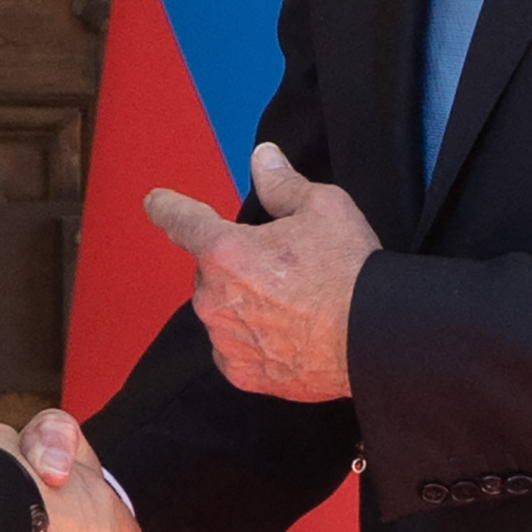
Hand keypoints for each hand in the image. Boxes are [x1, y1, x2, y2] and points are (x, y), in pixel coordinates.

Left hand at [144, 142, 377, 402]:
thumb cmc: (349, 270)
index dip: (166, 207)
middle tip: (282, 267)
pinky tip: (287, 334)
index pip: (180, 220)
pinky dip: (252, 339)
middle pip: (209, 270)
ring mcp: (225, 339)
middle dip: (235, 264)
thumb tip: (262, 158)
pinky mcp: (242, 372)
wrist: (376, 339)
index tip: (156, 202)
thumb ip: (281, 183)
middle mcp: (213, 298)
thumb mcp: (323, 207)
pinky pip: (234, 348)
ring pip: (221, 310)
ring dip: (242, 303)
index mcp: (224, 251)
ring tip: (292, 304)